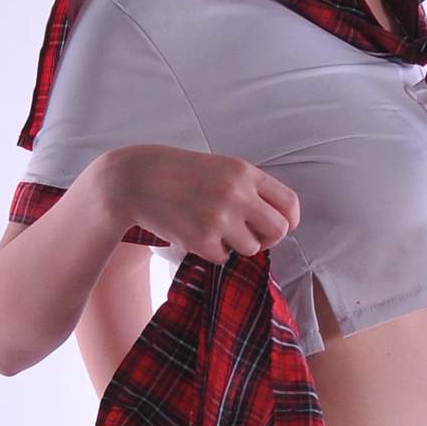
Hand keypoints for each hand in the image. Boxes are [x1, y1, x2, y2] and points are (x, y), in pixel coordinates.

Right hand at [99, 145, 299, 264]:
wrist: (137, 179)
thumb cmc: (180, 174)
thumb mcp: (220, 168)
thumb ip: (248, 188)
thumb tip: (278, 220)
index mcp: (244, 172)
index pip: (288, 203)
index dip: (289, 220)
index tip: (280, 226)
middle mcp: (237, 193)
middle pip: (278, 230)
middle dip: (268, 239)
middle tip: (251, 236)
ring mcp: (220, 217)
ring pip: (252, 248)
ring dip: (237, 245)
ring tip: (215, 230)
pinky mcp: (202, 239)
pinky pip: (223, 257)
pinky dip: (213, 251)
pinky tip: (195, 233)